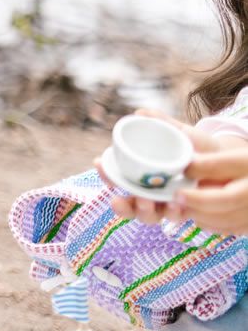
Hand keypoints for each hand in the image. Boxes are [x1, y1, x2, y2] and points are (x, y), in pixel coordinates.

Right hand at [97, 109, 247, 232]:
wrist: (229, 159)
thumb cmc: (201, 147)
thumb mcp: (181, 133)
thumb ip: (162, 123)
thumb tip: (139, 113)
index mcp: (143, 174)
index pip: (118, 177)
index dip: (106, 173)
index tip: (100, 163)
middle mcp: (152, 192)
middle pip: (128, 203)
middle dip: (121, 205)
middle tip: (120, 199)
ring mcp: (168, 203)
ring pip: (148, 215)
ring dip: (143, 212)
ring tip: (146, 202)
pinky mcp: (187, 210)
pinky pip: (175, 217)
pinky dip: (172, 214)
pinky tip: (174, 206)